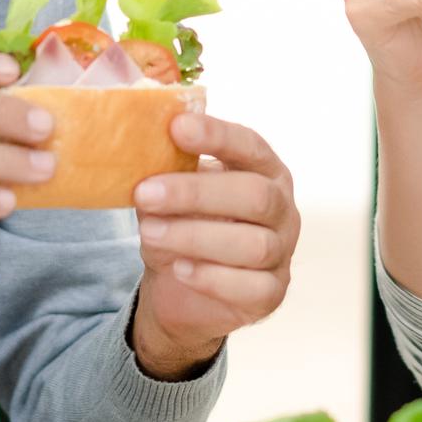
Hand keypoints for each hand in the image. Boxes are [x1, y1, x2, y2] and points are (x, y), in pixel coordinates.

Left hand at [128, 113, 300, 378]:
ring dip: (194, 236)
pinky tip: (179, 268)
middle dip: (196, 193)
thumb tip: (139, 146)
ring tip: (149, 232)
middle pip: (255, 195)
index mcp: (264, 171)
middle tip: (145, 193)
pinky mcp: (271, 294)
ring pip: (253, 244)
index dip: (217, 135)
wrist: (182, 290)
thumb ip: (165, 170)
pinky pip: (250, 287)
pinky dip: (211, 278)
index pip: (250, 146)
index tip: (176, 127)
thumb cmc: (182, 226)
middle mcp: (282, 209)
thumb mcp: (170, 194)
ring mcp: (282, 253)